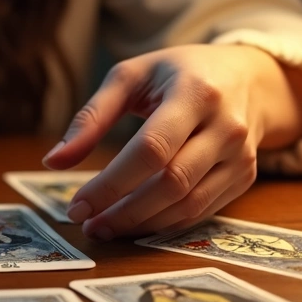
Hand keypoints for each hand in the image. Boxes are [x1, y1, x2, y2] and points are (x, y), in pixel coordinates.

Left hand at [42, 44, 301, 239]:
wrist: (247, 78)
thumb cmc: (177, 73)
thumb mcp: (130, 77)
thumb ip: (90, 117)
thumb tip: (53, 161)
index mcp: (194, 93)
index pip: (151, 148)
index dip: (111, 183)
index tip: (76, 204)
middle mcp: (225, 126)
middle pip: (171, 182)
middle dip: (124, 211)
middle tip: (86, 224)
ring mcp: (240, 155)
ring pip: (188, 204)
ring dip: (142, 224)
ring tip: (104, 227)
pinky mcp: (245, 177)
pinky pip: (202, 211)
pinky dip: (165, 224)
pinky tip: (135, 224)